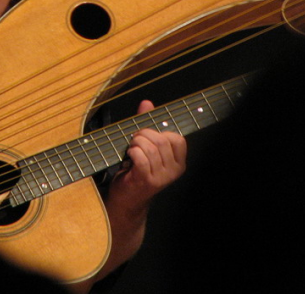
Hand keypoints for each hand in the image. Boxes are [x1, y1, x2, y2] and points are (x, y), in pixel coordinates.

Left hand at [107, 100, 186, 217]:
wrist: (126, 201)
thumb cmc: (135, 172)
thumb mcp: (145, 147)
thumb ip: (147, 124)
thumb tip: (147, 103)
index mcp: (178, 163)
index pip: (176, 138)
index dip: (159, 132)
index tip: (147, 137)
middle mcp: (174, 171)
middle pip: (160, 139)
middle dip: (143, 135)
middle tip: (134, 142)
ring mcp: (162, 177)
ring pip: (149, 146)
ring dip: (135, 143)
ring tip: (130, 151)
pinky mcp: (147, 180)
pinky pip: (140, 155)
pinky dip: (131, 152)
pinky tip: (129, 158)